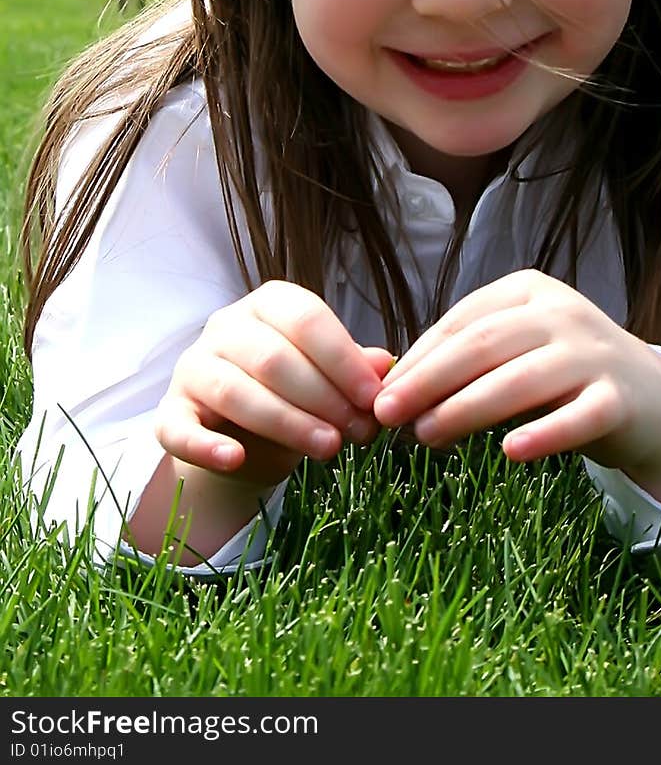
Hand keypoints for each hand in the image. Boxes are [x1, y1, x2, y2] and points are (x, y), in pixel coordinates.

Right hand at [155, 281, 394, 488]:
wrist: (242, 434)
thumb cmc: (294, 392)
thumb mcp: (328, 376)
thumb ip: (354, 368)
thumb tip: (386, 363)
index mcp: (268, 304)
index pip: (307, 319)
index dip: (343, 359)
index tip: (374, 398)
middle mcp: (224, 326)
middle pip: (273, 358)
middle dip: (322, 397)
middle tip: (358, 432)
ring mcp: (192, 367)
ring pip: (236, 392)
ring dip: (286, 422)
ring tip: (327, 449)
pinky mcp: (170, 411)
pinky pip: (180, 428)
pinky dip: (206, 445)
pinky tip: (235, 460)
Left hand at [372, 269, 660, 478]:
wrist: (651, 399)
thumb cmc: (561, 375)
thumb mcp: (515, 353)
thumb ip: (462, 362)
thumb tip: (390, 390)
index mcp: (528, 291)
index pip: (460, 323)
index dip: (416, 360)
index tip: (379, 395)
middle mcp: (562, 313)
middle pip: (484, 345)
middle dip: (429, 380)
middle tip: (387, 415)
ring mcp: (594, 353)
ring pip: (522, 379)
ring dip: (467, 408)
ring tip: (427, 436)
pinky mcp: (621, 399)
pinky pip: (579, 417)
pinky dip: (545, 433)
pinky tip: (510, 452)